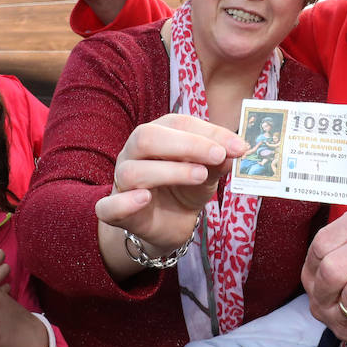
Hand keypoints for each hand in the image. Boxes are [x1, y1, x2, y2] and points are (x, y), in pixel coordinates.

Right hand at [96, 115, 247, 257]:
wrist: (170, 223)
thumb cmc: (187, 188)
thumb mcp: (209, 172)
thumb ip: (219, 160)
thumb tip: (238, 149)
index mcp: (158, 134)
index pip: (178, 123)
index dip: (209, 133)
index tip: (239, 147)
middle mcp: (134, 152)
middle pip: (147, 137)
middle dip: (186, 145)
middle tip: (218, 156)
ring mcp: (122, 181)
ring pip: (133, 171)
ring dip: (169, 172)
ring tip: (200, 176)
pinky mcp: (115, 210)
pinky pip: (108, 206)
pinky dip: (125, 202)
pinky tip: (145, 198)